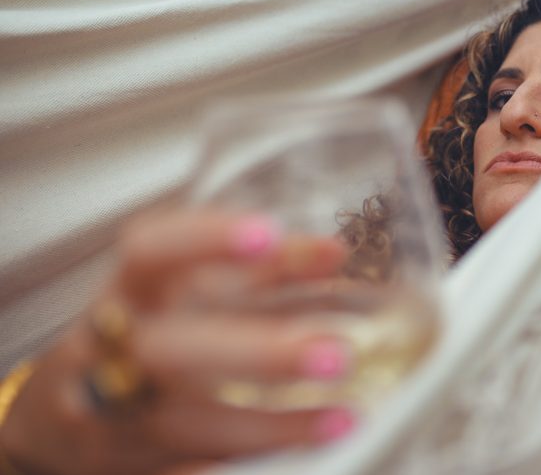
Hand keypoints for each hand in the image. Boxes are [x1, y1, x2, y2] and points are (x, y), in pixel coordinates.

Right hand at [0, 211, 353, 474]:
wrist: (55, 417)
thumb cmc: (142, 334)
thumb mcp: (187, 291)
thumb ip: (261, 269)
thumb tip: (332, 254)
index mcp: (124, 294)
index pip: (147, 253)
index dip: (202, 238)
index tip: (267, 232)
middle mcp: (108, 355)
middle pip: (167, 352)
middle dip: (255, 353)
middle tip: (334, 352)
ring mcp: (114, 420)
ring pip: (185, 425)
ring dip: (272, 424)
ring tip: (343, 412)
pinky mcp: (133, 470)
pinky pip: (191, 472)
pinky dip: (254, 459)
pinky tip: (312, 440)